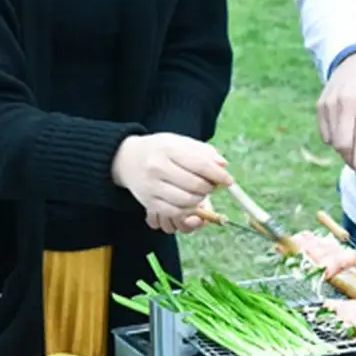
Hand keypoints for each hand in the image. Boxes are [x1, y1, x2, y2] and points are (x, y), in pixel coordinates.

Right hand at [111, 133, 232, 233]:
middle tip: (211, 185)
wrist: (127, 160)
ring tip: (199, 192)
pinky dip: (188, 210)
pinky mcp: (149, 202)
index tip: (229, 180)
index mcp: (168, 149)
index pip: (200, 164)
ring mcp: (151, 186)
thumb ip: (203, 152)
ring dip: (200, 199)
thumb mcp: (180, 143)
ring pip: (187, 201)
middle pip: (195, 185)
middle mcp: (157, 167)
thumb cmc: (160, 151)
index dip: (219, 175)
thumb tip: (223, 165)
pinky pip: (175, 212)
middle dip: (209, 187)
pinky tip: (189, 202)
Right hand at [316, 50, 355, 183]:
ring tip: (354, 139)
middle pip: (343, 146)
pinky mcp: (321, 104)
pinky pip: (325, 134)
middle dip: (352, 159)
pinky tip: (344, 129)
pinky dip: (334, 139)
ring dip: (344, 149)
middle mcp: (347, 105)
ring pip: (333, 142)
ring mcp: (331, 104)